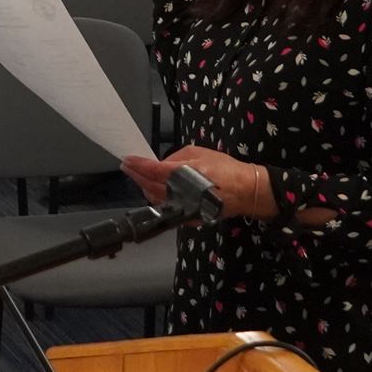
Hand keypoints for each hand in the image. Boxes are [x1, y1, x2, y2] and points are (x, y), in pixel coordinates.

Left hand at [123, 147, 260, 212]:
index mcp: (185, 175)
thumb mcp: (200, 153)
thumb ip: (178, 158)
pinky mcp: (188, 218)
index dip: (138, 165)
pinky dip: (157, 198)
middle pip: (150, 187)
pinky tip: (153, 190)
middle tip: (127, 167)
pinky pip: (166, 208)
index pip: (154, 170)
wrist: (245, 191)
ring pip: (156, 200)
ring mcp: (184, 209)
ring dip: (145, 187)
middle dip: (137, 176)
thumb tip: (162, 165)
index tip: (127, 160)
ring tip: (138, 176)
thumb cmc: (225, 168)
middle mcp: (182, 194)